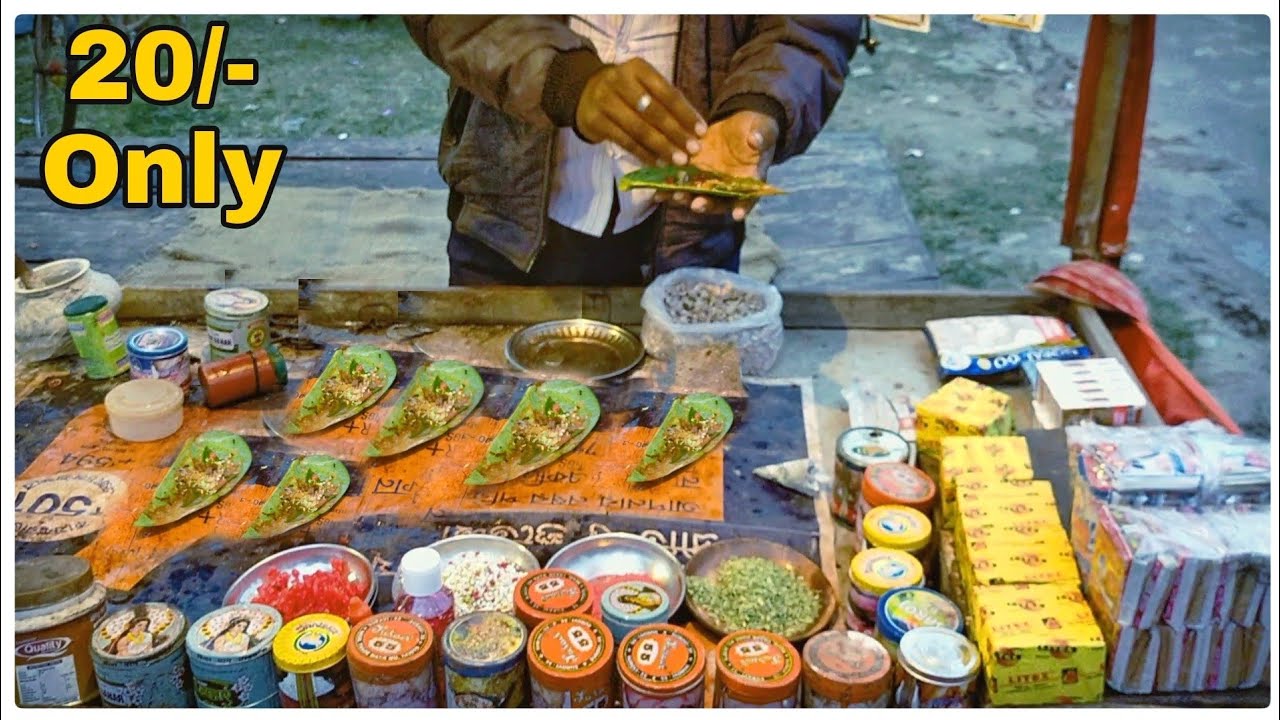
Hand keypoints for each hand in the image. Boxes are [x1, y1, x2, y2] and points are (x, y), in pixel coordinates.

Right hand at [576, 58, 706, 164]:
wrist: (584, 92)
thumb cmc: (626, 91)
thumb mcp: (644, 85)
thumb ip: (666, 102)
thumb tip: (694, 129)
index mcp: (638, 68)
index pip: (667, 93)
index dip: (685, 114)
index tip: (702, 132)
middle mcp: (619, 81)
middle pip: (653, 112)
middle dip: (676, 133)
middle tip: (693, 150)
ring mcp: (605, 101)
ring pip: (639, 129)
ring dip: (662, 147)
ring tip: (678, 160)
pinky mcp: (596, 121)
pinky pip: (625, 141)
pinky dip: (643, 154)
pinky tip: (658, 163)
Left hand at [659, 110, 778, 220]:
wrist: (740, 124)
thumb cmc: (758, 130)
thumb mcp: (763, 131)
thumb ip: (761, 137)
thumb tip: (756, 140)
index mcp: (750, 180)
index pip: (748, 197)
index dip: (743, 207)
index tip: (737, 215)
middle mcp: (728, 185)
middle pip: (717, 201)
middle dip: (707, 204)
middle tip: (697, 204)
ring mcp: (709, 179)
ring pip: (696, 194)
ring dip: (684, 197)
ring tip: (673, 196)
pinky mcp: (694, 169)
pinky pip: (681, 180)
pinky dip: (669, 186)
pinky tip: (656, 188)